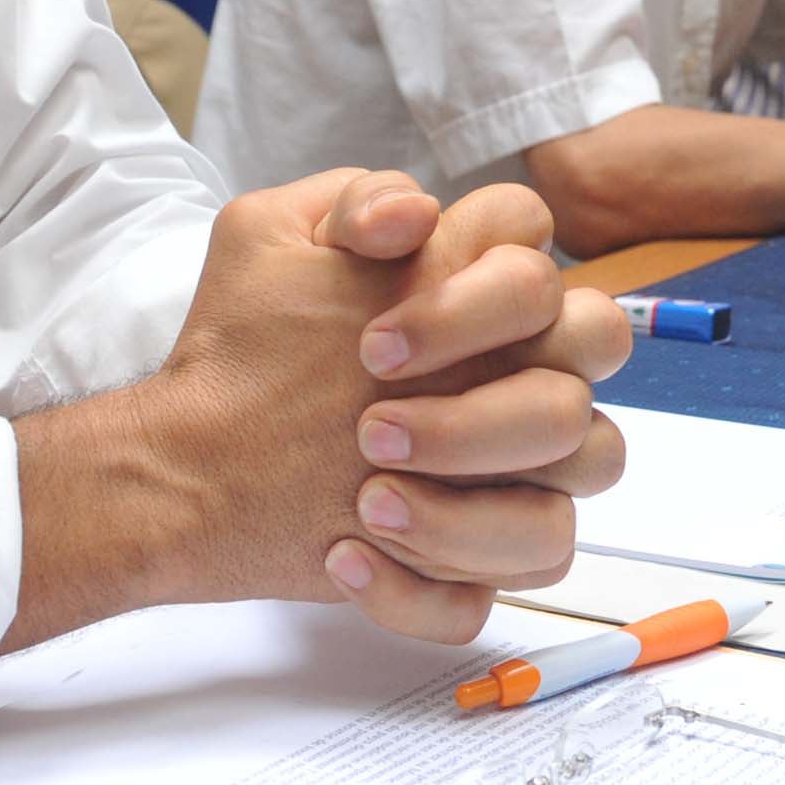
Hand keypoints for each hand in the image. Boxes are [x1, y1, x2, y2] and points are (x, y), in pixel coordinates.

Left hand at [129, 171, 627, 643]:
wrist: (190, 461)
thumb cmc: (243, 347)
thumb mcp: (268, 240)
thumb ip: (353, 199)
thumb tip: (416, 214)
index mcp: (476, 286)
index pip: (540, 252)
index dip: (477, 297)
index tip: (372, 346)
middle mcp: (516, 365)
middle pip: (594, 355)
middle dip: (486, 407)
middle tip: (371, 428)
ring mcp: (513, 464)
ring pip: (589, 467)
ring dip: (472, 504)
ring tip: (365, 501)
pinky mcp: (481, 554)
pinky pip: (517, 578)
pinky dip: (427, 585)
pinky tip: (345, 556)